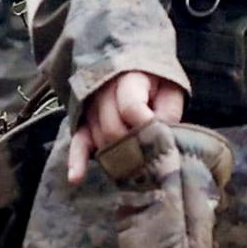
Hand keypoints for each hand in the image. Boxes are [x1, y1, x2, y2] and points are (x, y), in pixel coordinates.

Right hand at [65, 69, 184, 184]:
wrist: (133, 69)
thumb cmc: (156, 83)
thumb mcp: (170, 90)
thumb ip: (169, 113)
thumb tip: (164, 142)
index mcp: (128, 79)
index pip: (131, 108)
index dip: (147, 127)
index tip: (163, 137)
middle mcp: (103, 93)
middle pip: (112, 130)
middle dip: (134, 148)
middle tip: (153, 159)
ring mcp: (90, 109)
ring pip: (100, 141)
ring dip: (119, 158)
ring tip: (139, 167)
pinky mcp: (83, 123)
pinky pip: (77, 143)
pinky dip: (77, 161)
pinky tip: (76, 178)